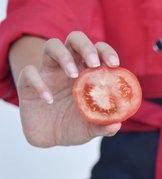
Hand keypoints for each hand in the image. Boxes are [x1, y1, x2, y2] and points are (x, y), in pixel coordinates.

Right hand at [14, 31, 121, 146]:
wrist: (49, 139)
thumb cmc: (73, 126)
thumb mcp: (90, 129)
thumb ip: (103, 126)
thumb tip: (117, 124)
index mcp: (87, 73)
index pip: (97, 51)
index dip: (106, 52)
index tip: (114, 64)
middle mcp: (68, 67)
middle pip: (75, 39)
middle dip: (86, 46)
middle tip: (94, 64)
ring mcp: (48, 73)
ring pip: (52, 45)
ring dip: (64, 56)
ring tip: (73, 75)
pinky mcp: (27, 82)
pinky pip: (30, 72)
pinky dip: (39, 83)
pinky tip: (49, 99)